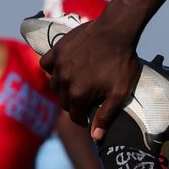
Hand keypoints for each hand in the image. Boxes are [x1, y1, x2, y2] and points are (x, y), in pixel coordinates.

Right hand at [42, 7, 143, 138]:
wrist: (116, 31)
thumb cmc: (122, 62)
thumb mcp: (120, 92)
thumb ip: (105, 115)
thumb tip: (95, 137)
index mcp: (78, 95)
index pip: (76, 116)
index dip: (85, 118)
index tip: (91, 114)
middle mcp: (63, 82)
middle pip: (65, 101)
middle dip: (77, 102)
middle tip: (90, 95)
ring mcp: (57, 66)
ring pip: (55, 85)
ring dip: (65, 86)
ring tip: (81, 81)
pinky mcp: (55, 51)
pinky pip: (46, 65)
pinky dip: (53, 69)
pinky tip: (65, 68)